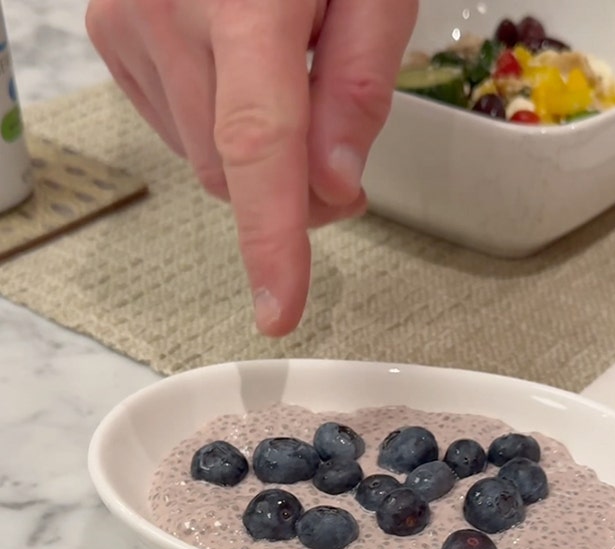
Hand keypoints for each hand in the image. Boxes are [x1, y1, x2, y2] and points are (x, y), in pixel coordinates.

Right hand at [85, 0, 417, 335]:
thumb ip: (360, 83)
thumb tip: (334, 184)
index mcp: (246, 4)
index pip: (259, 147)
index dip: (272, 238)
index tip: (279, 307)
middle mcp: (168, 15)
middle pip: (235, 168)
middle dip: (298, 191)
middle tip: (343, 158)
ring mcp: (127, 22)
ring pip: (203, 156)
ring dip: (258, 157)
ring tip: (292, 81)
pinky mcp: (110, 29)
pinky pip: (172, 121)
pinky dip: (218, 123)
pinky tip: (243, 72)